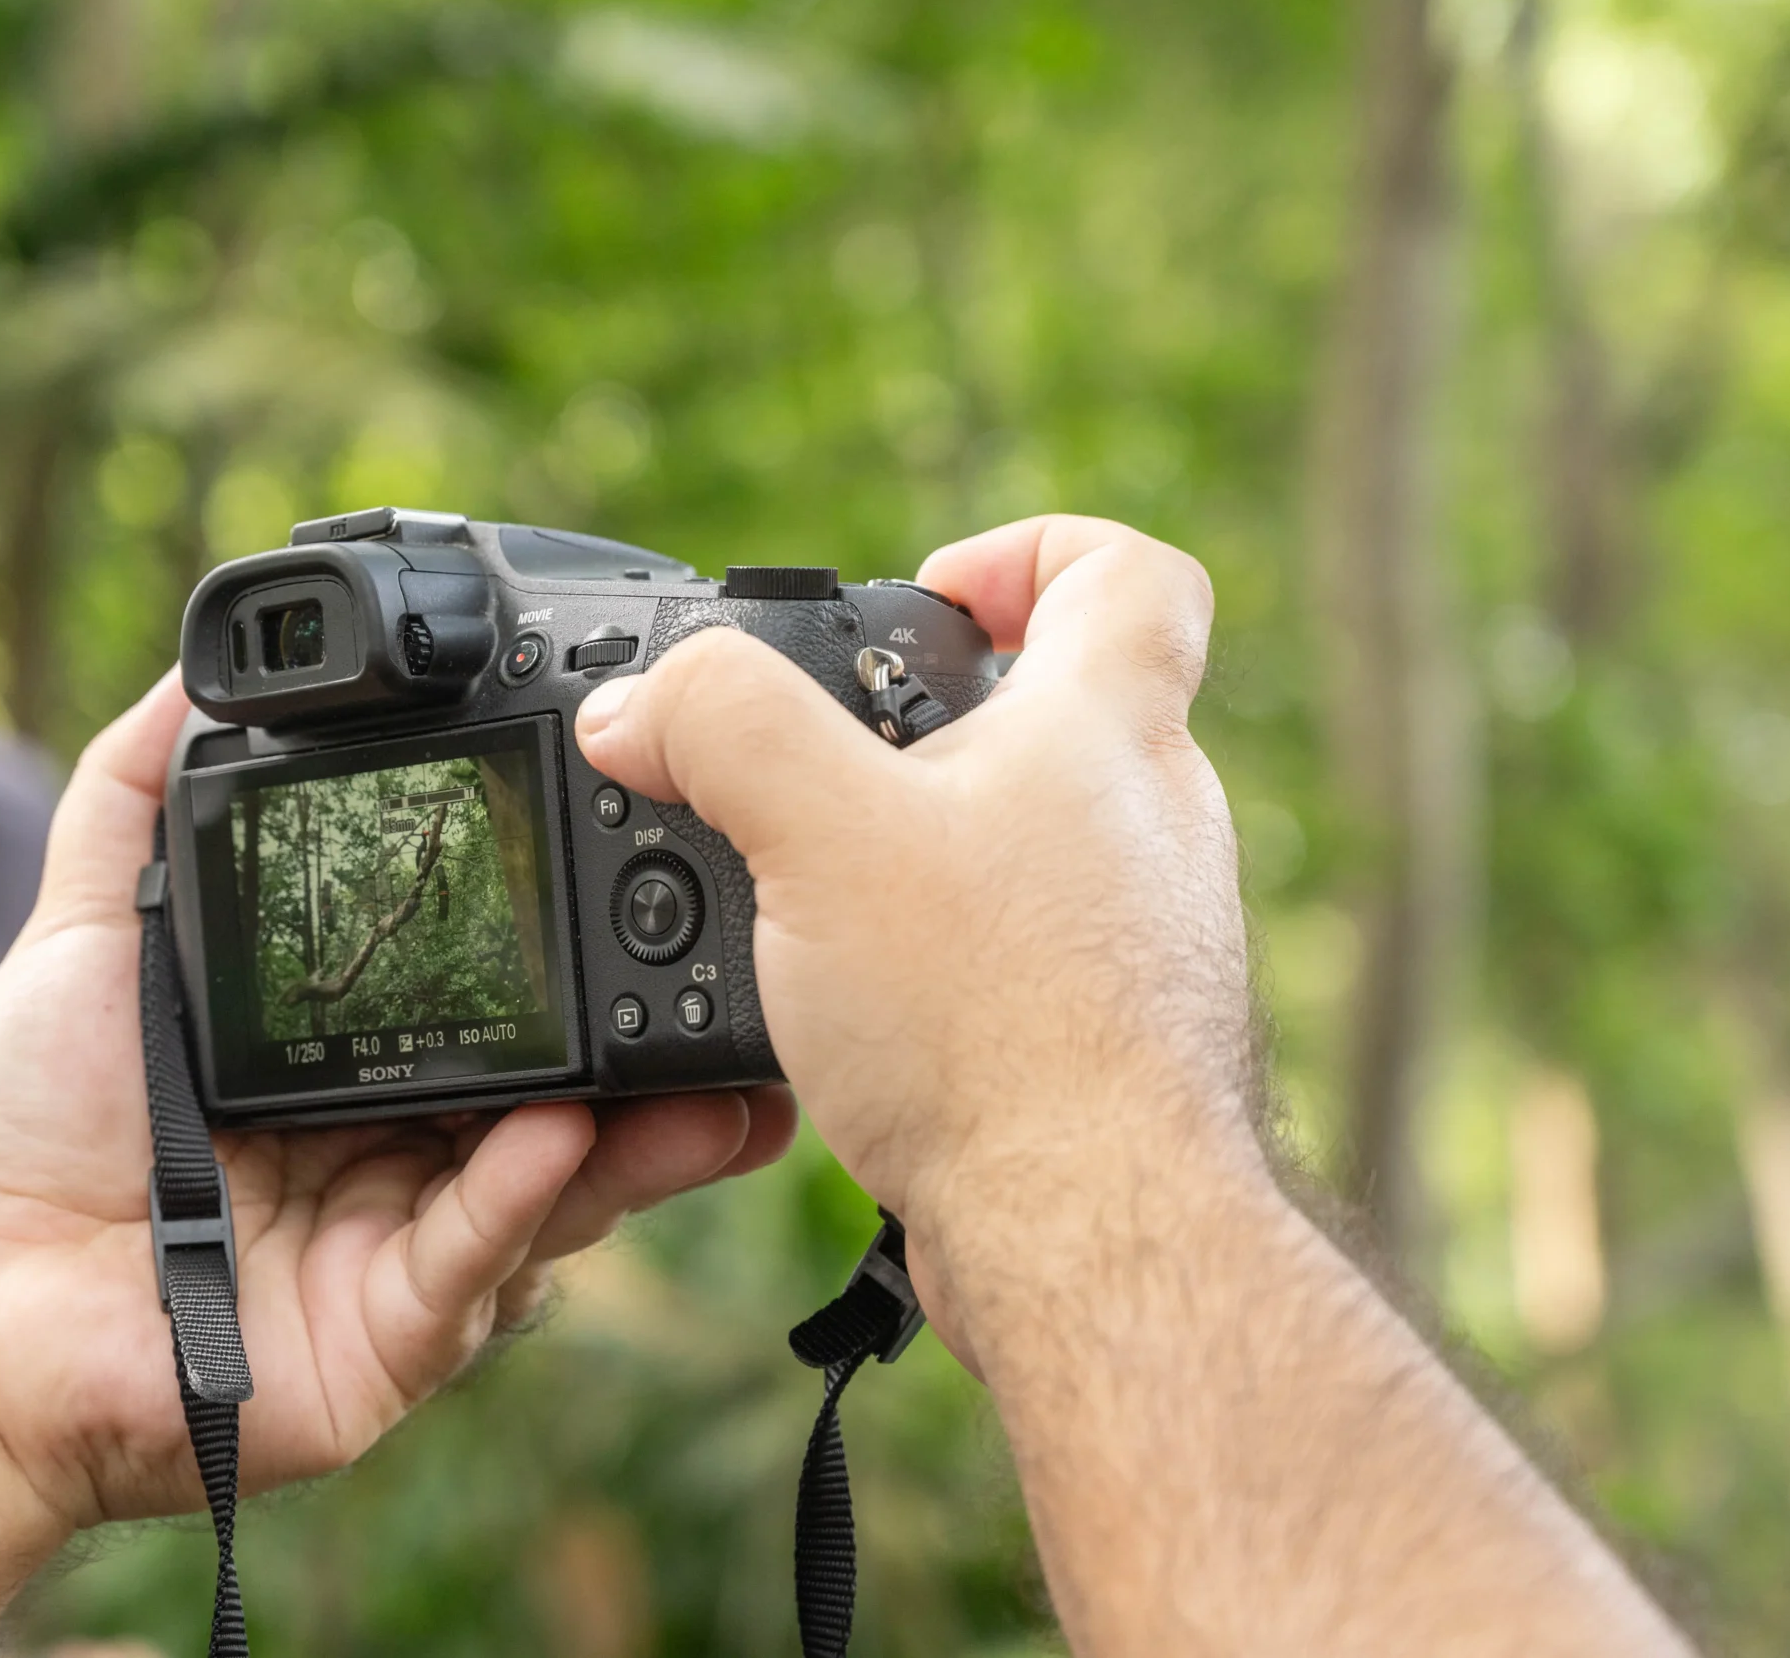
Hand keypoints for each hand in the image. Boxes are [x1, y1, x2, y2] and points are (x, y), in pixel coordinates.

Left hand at [0, 673, 794, 1528]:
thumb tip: (192, 671)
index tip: (636, 867)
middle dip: (656, 1047)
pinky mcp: (388, 1342)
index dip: (566, 952)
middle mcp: (405, 1154)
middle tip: (735, 974)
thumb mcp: (92, 930)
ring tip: (714, 1067)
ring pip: (553, 1187)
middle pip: (559, 1093)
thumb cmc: (27, 1123)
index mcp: (360, 1061)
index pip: (492, 1000)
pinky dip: (516, 1199)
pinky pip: (468, 1264)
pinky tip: (557, 1134)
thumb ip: (140, 797)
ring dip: (642, 1132)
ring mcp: (407, 1253)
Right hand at [572, 515, 1263, 1363]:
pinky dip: (949, 956)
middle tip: (832, 759)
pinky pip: (1026, 954)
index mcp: (1108, 731)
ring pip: (1041, 843)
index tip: (931, 595)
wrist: (1085, 1237)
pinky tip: (865, 1010)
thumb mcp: (817, 833)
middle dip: (939, 718)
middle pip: (1068, 710)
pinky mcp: (1113, 1036)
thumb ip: (718, 731)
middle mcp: (1153, 824)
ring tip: (824, 894)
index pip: (1127, 572)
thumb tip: (636, 706)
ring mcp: (1144, 936)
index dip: (1027, 551)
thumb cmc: (994, 1028)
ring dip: (934, 847)